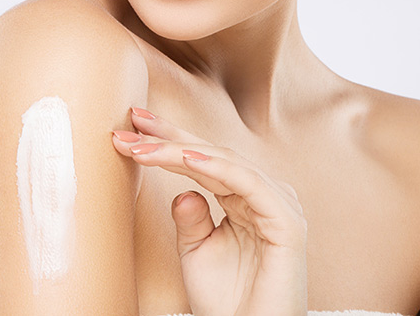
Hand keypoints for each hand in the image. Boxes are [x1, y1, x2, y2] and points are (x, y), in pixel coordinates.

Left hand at [111, 107, 307, 315]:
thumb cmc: (225, 301)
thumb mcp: (195, 250)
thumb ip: (189, 216)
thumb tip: (183, 189)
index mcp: (244, 198)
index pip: (203, 160)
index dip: (168, 141)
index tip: (132, 128)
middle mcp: (263, 195)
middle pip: (213, 153)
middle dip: (170, 136)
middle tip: (134, 121)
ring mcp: (278, 206)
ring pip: (226, 162)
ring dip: (181, 151)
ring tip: (144, 147)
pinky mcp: (287, 222)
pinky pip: (249, 183)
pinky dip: (218, 167)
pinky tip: (186, 159)